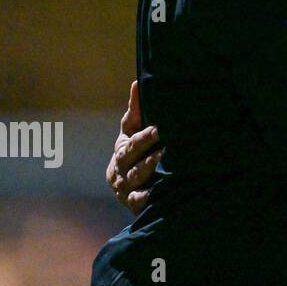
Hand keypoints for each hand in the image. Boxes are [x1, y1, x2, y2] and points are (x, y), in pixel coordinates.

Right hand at [106, 80, 161, 214]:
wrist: (128, 187)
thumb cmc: (135, 151)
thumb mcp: (132, 132)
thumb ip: (136, 111)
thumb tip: (138, 82)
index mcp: (122, 149)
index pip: (132, 142)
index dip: (144, 137)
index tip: (158, 130)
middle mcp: (121, 168)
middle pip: (133, 160)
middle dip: (148, 154)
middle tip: (164, 148)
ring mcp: (126, 187)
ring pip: (136, 179)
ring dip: (149, 172)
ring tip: (164, 165)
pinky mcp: (133, 203)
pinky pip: (139, 201)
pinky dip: (147, 198)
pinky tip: (159, 194)